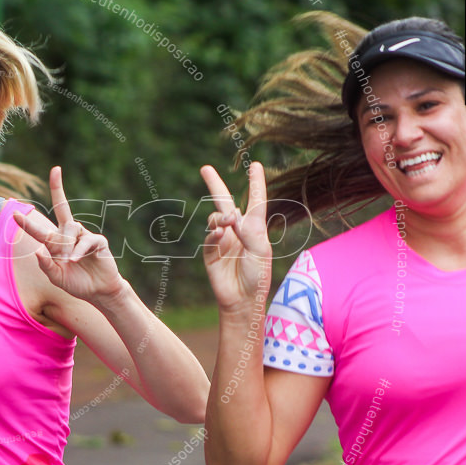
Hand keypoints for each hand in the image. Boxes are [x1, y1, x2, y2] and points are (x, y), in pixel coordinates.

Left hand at [13, 166, 125, 304]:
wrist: (99, 292)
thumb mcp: (56, 278)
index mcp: (56, 243)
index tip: (14, 211)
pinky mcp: (98, 241)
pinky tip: (75, 260)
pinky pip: (85, 240)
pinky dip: (78, 250)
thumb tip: (37, 251)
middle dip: (57, 188)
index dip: (27, 221)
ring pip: (71, 228)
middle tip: (56, 170)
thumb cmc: (76, 283)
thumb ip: (46, 266)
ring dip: (66, 245)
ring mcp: (84, 235)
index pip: (40, 229)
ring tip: (68, 261)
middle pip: (62, 208)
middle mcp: (69, 235)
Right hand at [200, 161, 271, 313]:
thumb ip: (248, 230)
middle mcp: (237, 230)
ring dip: (219, 216)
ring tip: (226, 224)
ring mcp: (222, 240)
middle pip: (224, 201)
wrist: (242, 299)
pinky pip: (209, 236)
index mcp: (255, 228)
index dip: (255, 183)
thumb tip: (230, 216)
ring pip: (215, 218)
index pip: (255, 201)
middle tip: (204, 168)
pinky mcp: (210, 251)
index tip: (255, 165)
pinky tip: (220, 235)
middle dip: (214, 184)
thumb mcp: (261, 250)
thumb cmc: (258, 276)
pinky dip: (214, 233)